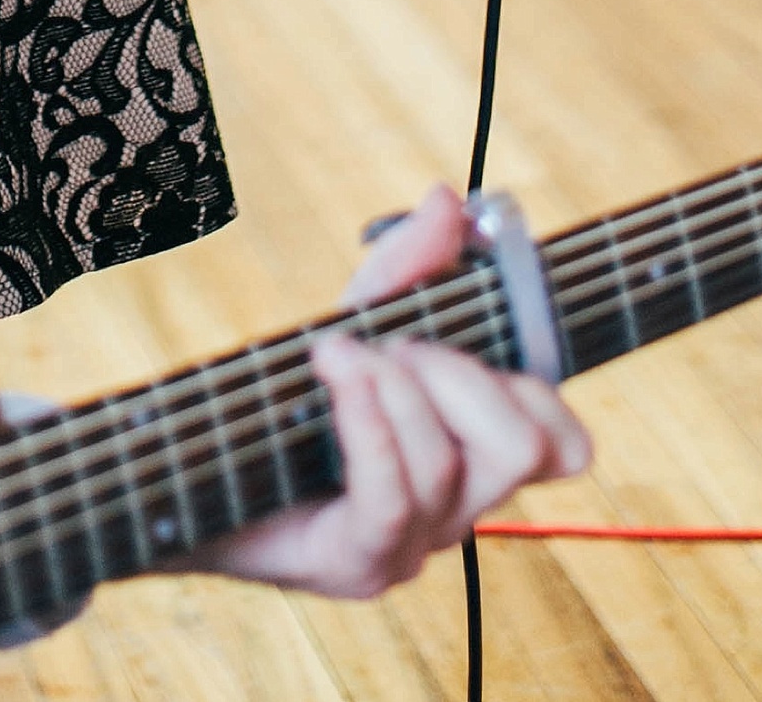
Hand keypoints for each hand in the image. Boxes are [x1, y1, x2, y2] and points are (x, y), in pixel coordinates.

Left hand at [200, 186, 590, 601]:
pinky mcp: (357, 561)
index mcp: (472, 458)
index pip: (566, 445)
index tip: (467, 333)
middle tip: (397, 345)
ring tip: (336, 352)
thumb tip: (448, 201)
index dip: (536, 385)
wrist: (195, 470)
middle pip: (526, 449)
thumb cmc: (288, 400)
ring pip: (448, 463)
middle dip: (461, 373)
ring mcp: (410, 544)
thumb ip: (409, 266)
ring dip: (391, 383)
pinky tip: (333, 370)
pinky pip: (391, 493)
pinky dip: (366, 417)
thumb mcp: (358, 321)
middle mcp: (456, 510)